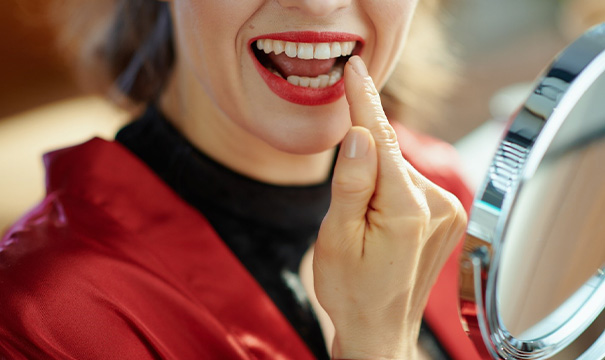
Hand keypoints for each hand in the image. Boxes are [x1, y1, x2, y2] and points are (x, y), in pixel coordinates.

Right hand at [313, 56, 466, 359]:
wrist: (379, 329)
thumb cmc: (351, 290)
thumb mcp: (336, 237)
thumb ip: (351, 182)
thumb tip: (359, 133)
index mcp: (406, 210)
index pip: (382, 139)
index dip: (363, 102)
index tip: (354, 69)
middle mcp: (438, 205)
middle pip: (389, 156)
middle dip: (361, 163)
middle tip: (345, 210)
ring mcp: (448, 211)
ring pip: (399, 170)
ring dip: (376, 181)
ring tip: (363, 227)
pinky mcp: (449, 216)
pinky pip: (410, 185)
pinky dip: (390, 190)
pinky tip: (380, 222)